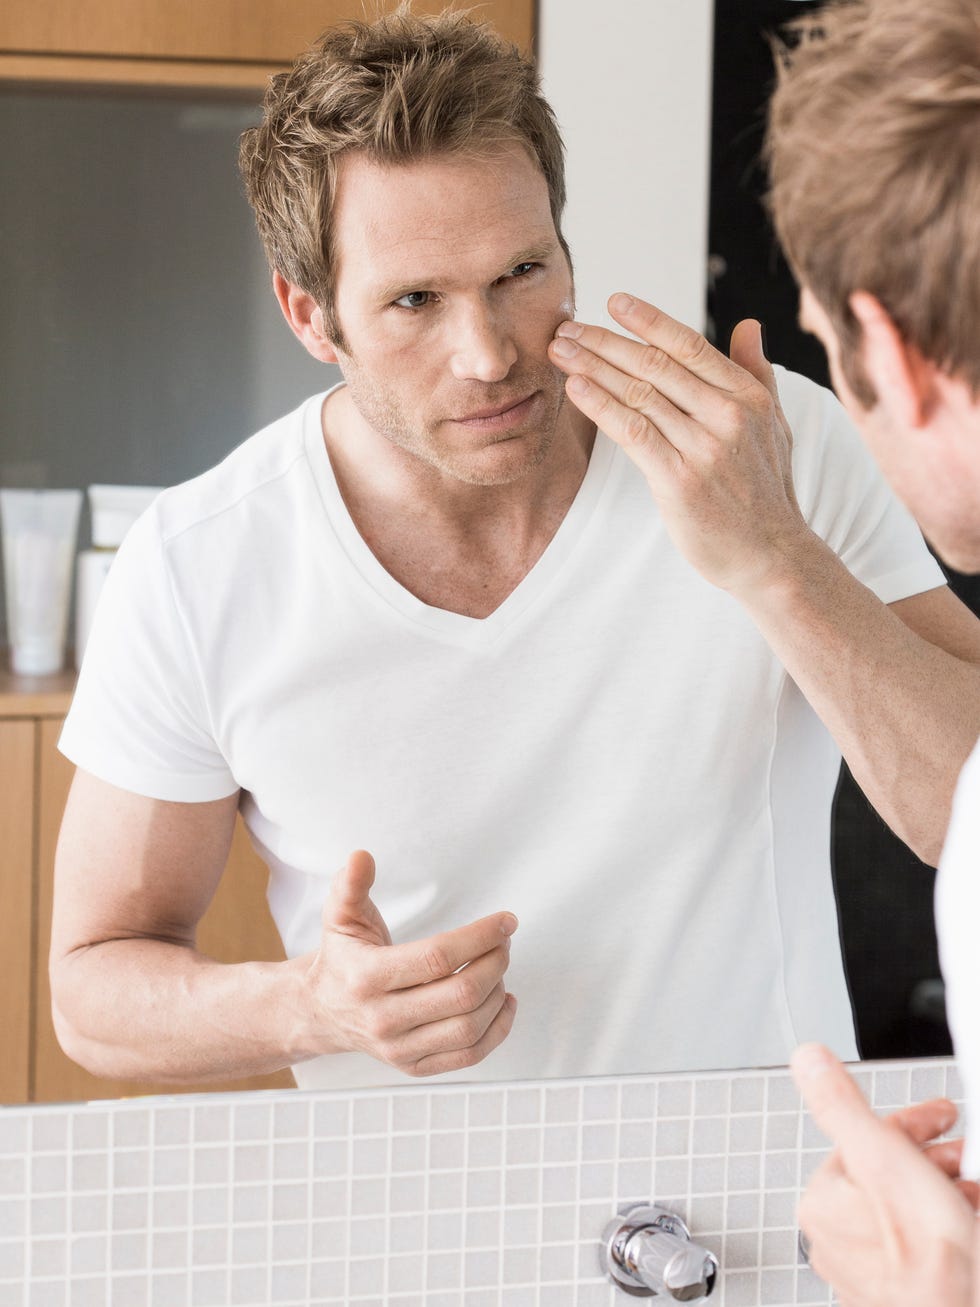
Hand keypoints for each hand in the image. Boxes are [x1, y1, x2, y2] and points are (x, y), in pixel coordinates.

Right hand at [303, 850, 517, 1075]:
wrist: (321, 1012)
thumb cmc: (341, 958)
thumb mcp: (339, 916)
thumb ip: (351, 885)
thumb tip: (362, 857)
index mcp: (367, 977)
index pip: (437, 958)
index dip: (479, 937)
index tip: (506, 921)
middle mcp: (383, 1019)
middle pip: (461, 994)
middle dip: (495, 962)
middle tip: (504, 941)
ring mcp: (399, 1049)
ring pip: (469, 1027)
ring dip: (498, 992)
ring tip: (500, 965)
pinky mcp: (413, 1067)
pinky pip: (469, 1056)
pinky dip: (498, 1029)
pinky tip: (504, 1000)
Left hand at [548, 294, 810, 595]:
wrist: (771, 555)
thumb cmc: (766, 492)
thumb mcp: (773, 425)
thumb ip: (756, 373)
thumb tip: (748, 324)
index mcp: (748, 396)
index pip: (689, 346)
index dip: (648, 321)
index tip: (613, 302)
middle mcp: (728, 415)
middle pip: (656, 365)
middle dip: (606, 341)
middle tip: (568, 326)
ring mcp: (704, 448)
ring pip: (639, 394)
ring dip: (593, 368)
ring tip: (560, 351)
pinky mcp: (680, 480)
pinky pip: (633, 432)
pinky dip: (601, 406)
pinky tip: (577, 389)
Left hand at [792, 1042, 977, 1306]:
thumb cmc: (931, 1264)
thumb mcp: (884, 1159)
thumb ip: (843, 1106)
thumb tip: (808, 1060)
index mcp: (823, 1204)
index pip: (863, 1138)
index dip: (912, 1122)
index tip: (943, 1115)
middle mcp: (836, 1241)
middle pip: (887, 1173)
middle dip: (932, 1157)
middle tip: (965, 1155)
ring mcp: (868, 1272)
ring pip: (907, 1209)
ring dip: (944, 1190)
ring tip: (973, 1192)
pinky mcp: (900, 1291)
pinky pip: (920, 1246)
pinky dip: (945, 1227)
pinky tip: (968, 1224)